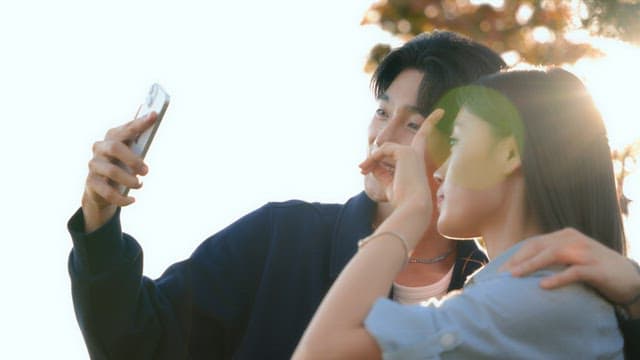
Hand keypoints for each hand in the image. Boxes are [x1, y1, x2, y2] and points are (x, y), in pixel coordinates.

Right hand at [81, 112, 156, 231]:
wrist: (101, 190)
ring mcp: (94, 165)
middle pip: (115, 147)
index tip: (155, 115)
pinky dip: (123, 199)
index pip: (126, 128)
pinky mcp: (91, 183)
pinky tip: (133, 200)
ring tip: (139, 185)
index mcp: (112, 137)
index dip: (140, 123)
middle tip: (146, 171)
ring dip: (130, 181)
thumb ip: (140, 141)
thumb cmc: (122, 166)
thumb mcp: (131, 154)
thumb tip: (153, 119)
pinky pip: (108, 192)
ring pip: (112, 171)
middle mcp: (100, 148)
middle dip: (133, 159)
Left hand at [359, 109, 443, 244]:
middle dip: (409, 134)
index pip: (423, 139)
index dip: (431, 124)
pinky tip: (367, 168)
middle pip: (421, 132)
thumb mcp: (389, 184)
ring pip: (387, 148)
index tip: (441, 111)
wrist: (412, 207)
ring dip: (372, 159)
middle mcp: (418, 155)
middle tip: (362, 168)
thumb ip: (381, 172)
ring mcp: (412, 152)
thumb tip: (371, 163)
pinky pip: (383, 150)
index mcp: (417, 162)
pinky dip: (373, 159)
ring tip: (361, 169)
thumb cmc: (402, 200)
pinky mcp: (405, 153)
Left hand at [501, 228, 639, 315]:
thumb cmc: (594, 269)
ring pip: (553, 255)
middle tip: (501, 275)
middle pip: (539, 246)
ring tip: (515, 276)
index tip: (499, 270)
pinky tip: (543, 286)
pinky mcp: (596, 268)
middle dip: (518, 260)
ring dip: (531, 265)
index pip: (534, 243)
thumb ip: (551, 257)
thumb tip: (521, 268)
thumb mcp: (571, 257)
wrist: (630, 278)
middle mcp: (573, 239)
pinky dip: (557, 278)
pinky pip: (574, 272)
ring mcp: (585, 252)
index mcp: (565, 235)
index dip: (515, 255)